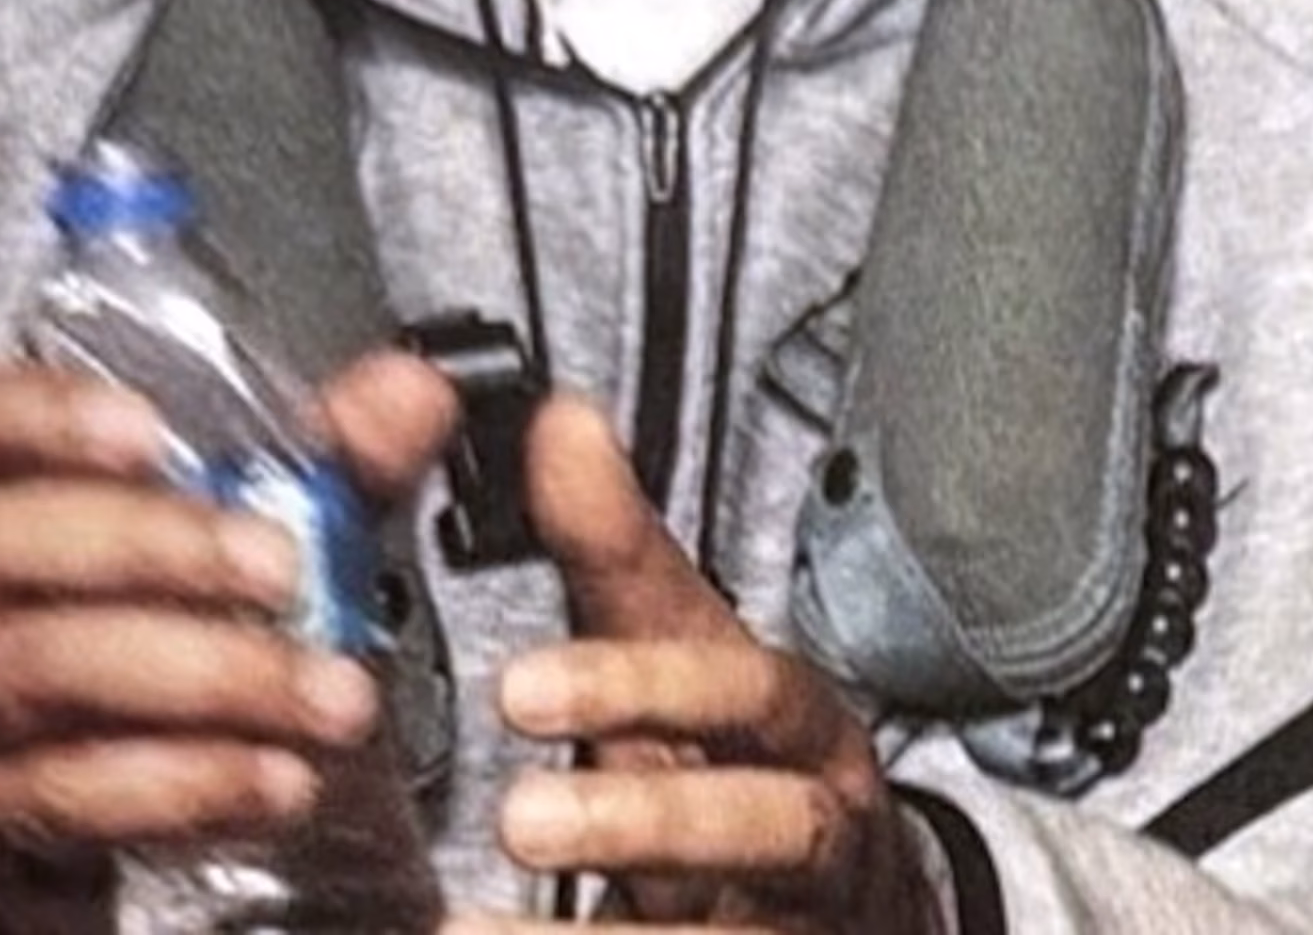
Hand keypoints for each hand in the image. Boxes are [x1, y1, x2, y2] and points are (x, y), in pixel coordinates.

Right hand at [0, 348, 455, 926]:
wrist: (120, 722)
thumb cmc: (175, 569)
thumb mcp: (262, 487)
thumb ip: (336, 438)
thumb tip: (413, 393)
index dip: (39, 416)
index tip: (144, 429)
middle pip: (9, 546)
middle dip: (155, 550)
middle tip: (280, 567)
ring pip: (50, 674)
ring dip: (207, 680)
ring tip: (327, 690)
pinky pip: (80, 794)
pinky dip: (192, 783)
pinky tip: (281, 772)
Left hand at [467, 393, 937, 934]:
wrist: (843, 899)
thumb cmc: (742, 754)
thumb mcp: (685, 646)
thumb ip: (616, 549)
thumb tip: (560, 427)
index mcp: (803, 726)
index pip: (748, 695)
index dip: (646, 688)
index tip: (524, 689)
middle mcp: (818, 827)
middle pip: (765, 822)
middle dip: (643, 817)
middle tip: (518, 816)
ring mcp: (791, 925)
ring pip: (722, 934)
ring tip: (469, 934)